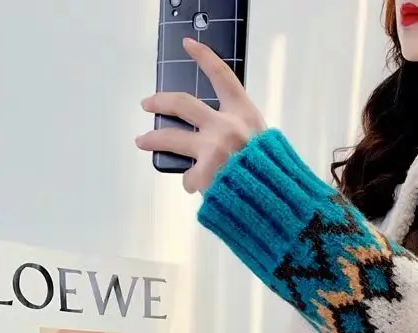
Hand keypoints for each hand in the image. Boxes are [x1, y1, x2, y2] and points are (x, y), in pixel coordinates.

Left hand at [135, 38, 266, 193]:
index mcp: (244, 116)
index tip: (189, 45)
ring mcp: (212, 150)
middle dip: (160, 101)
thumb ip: (244, 133)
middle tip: (148, 104)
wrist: (276, 202)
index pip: (222, 77)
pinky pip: (189, 178)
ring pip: (170, 138)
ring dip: (152, 139)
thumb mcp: (265, 144)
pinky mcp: (203, 175)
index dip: (204, 58)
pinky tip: (199, 188)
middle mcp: (225, 127)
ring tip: (141, 141)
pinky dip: (193, 184)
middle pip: (182, 103)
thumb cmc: (274, 176)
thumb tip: (219, 136)